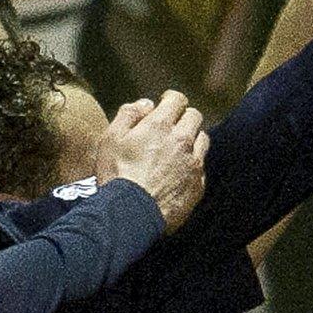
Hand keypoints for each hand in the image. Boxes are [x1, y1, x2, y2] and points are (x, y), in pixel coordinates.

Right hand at [95, 91, 208, 230]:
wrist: (131, 214)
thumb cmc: (117, 175)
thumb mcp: (110, 139)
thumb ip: (128, 115)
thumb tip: (146, 103)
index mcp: (161, 125)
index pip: (177, 99)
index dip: (170, 99)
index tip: (164, 104)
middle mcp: (182, 140)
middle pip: (194, 116)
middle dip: (183, 117)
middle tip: (170, 127)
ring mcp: (193, 163)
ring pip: (202, 140)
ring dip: (191, 139)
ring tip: (176, 149)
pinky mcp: (198, 185)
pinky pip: (201, 167)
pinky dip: (191, 165)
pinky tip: (177, 173)